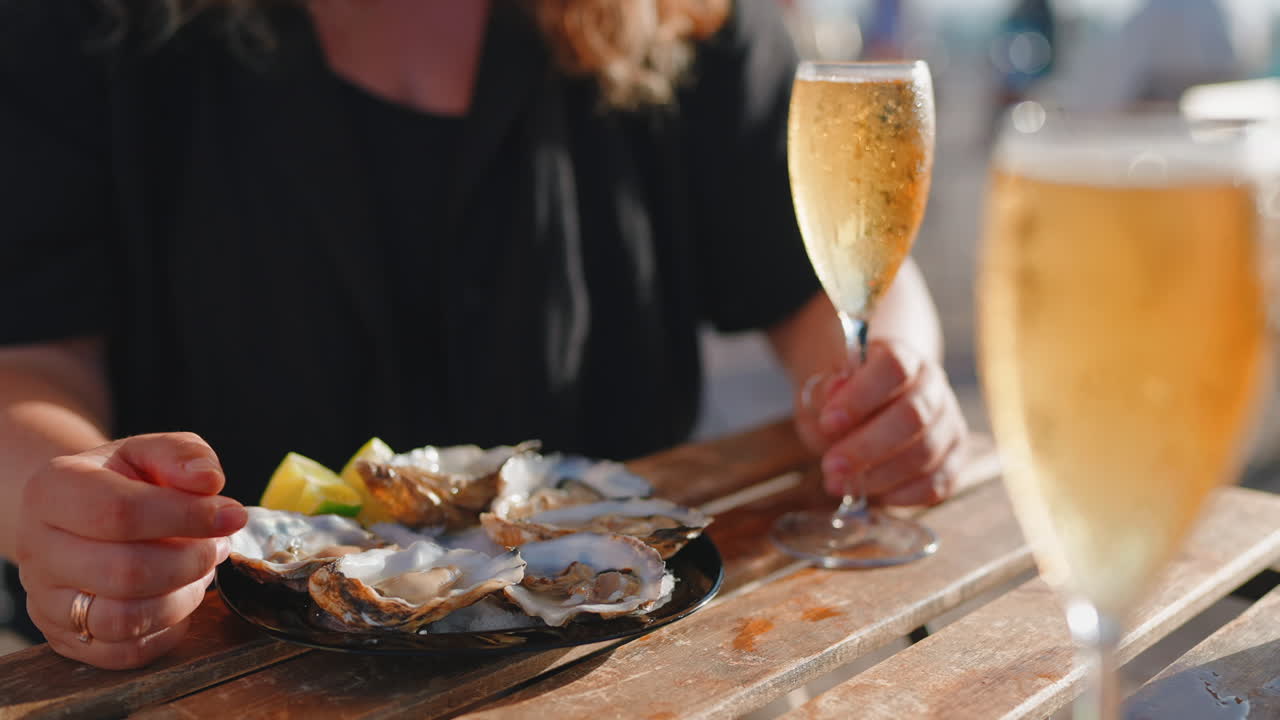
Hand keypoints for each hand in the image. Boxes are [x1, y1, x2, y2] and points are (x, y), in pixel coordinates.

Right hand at [16, 433, 247, 668]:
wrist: (80, 515)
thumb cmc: (123, 480)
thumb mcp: (151, 452)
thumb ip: (184, 455)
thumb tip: (209, 482)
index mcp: (52, 490)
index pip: (120, 512)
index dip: (187, 517)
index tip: (231, 515)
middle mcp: (38, 549)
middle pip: (125, 571)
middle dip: (192, 561)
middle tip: (218, 545)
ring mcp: (46, 600)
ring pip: (122, 620)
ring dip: (183, 598)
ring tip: (202, 571)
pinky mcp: (64, 638)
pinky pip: (126, 652)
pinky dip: (169, 629)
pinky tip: (181, 596)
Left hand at [795, 339, 966, 505]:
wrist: (870, 411)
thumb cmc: (845, 401)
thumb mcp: (825, 390)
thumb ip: (827, 390)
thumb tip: (835, 390)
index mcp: (903, 358)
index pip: (894, 368)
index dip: (860, 396)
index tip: (828, 421)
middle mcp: (933, 387)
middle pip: (913, 416)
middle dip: (866, 447)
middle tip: (831, 466)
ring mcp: (949, 424)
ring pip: (924, 454)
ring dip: (878, 476)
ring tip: (838, 484)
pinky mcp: (954, 461)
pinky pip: (937, 484)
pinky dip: (902, 495)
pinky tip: (872, 495)